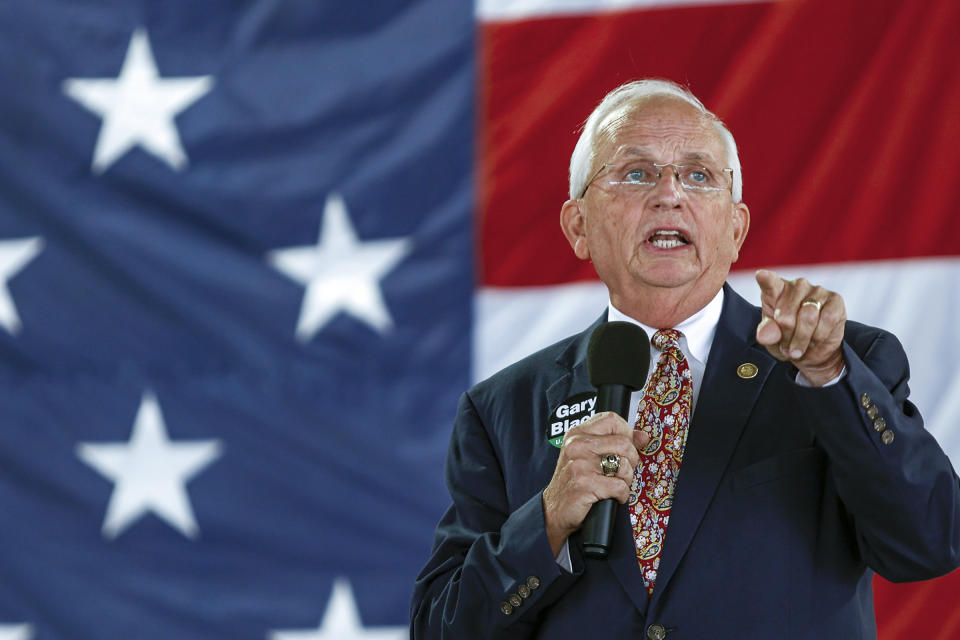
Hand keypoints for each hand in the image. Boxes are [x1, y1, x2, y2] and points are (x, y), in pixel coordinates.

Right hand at [542, 412, 648, 555]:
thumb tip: (643, 437)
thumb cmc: (573, 482)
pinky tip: (610, 497)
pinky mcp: (585, 485)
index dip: (626, 433)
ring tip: (613, 485)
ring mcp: (580, 465)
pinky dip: (621, 495)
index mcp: (577, 434)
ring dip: (626, 480)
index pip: (611, 419)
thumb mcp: (589, 456)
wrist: (554, 511)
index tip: (625, 447)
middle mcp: (577, 446)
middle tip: (620, 472)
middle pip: (624, 443)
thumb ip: (615, 442)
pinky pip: (620, 487)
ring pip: (625, 465)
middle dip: (631, 461)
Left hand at [754, 269, 845, 385]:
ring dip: (802, 340)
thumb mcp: (772, 339)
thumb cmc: (788, 339)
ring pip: (808, 318)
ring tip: (798, 348)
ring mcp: (818, 290)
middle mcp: (797, 285)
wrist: (814, 351)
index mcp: (776, 291)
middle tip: (786, 347)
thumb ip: (767, 334)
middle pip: (787, 316)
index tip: (761, 275)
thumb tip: (765, 336)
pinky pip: (827, 320)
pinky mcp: (836, 300)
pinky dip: (819, 336)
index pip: (769, 283)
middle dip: (786, 337)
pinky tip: (815, 340)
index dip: (765, 279)